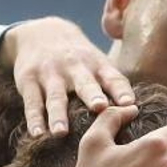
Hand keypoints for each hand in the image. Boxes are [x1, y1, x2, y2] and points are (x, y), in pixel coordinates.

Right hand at [0, 16, 134, 136]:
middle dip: (92, 95)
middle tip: (99, 107)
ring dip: (58, 115)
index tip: (130, 104)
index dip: (121, 91)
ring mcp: (50, 74)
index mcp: (97, 66)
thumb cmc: (80, 59)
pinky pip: (32, 103)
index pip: (112, 78)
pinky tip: (37, 134)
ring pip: (55, 97)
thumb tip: (137, 114)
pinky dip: (34, 119)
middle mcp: (75, 68)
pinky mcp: (29, 81)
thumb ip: (115, 86)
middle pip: (84, 84)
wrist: (42, 32)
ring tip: (61, 132)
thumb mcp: (98, 64)